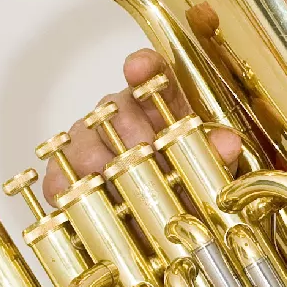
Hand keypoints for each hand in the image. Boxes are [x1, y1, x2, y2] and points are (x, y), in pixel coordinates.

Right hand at [41, 50, 242, 202]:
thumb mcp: (203, 169)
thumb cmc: (177, 181)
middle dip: (137, 140)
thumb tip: (228, 142)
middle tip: (154, 163)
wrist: (146, 219)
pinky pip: (59, 178)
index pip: (152, 73)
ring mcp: (85, 139)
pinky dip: (77, 194)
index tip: (138, 66)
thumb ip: (214, 154)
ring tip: (129, 193)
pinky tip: (92, 205)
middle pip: (118, 114)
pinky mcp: (60, 172)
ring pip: (88, 147)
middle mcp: (117, 113)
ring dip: (109, 171)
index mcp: (156, 104)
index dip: (144, 68)